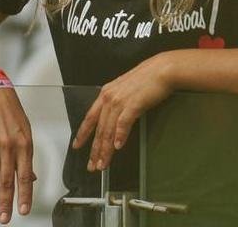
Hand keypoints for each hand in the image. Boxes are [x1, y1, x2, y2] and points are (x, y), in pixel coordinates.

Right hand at [0, 87, 34, 223]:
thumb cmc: (10, 112)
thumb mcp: (25, 131)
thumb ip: (26, 155)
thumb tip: (31, 178)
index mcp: (25, 145)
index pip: (25, 176)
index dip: (24, 195)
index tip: (23, 211)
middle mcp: (9, 145)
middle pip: (7, 179)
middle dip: (7, 201)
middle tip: (5, 218)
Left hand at [72, 54, 174, 171]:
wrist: (160, 70)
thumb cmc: (145, 80)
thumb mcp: (124, 90)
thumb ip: (117, 103)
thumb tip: (113, 119)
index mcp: (105, 94)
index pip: (89, 118)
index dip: (82, 133)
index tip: (77, 146)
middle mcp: (108, 98)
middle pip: (98, 128)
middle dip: (94, 149)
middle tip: (92, 166)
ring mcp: (120, 101)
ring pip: (108, 129)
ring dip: (105, 149)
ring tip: (103, 164)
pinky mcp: (133, 104)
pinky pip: (123, 123)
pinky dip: (120, 135)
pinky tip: (118, 147)